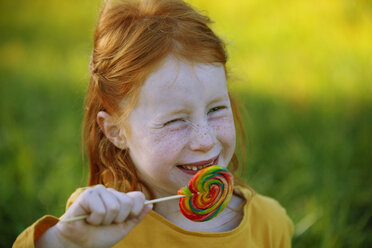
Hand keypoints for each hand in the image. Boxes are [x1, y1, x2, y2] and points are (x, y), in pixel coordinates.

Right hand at [36, 185, 151, 247]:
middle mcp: (112, 192)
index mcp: (121, 199)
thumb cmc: (99, 236)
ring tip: (95, 222)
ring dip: (105, 221)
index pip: (138, 197)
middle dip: (118, 219)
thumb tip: (151, 204)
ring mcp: (100, 191)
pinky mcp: (88, 195)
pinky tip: (88, 219)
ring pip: (114, 207)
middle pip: (127, 203)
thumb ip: (136, 217)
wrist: (78, 244)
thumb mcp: (122, 228)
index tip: (125, 220)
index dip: (136, 210)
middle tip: (106, 223)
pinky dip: (95, 219)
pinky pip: (101, 209)